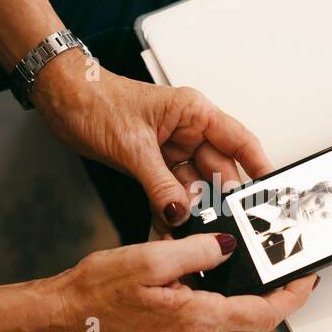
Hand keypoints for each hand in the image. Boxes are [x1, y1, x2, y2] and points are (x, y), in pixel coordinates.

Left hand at [32, 50, 270, 228]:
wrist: (60, 99)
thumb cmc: (95, 100)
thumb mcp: (132, 145)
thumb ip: (159, 184)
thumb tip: (181, 211)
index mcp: (193, 112)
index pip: (239, 141)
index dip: (259, 167)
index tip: (271, 192)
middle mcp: (187, 131)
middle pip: (218, 171)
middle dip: (219, 200)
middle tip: (221, 226)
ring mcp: (171, 150)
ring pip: (194, 186)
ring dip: (192, 210)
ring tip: (191, 231)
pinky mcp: (153, 165)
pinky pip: (171, 193)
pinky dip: (170, 210)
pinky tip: (169, 227)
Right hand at [52, 233, 316, 331]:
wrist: (69, 313)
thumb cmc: (99, 291)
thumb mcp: (151, 258)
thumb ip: (196, 250)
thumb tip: (227, 245)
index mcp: (197, 317)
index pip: (263, 314)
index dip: (292, 297)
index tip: (306, 278)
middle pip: (256, 320)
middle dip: (280, 296)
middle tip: (292, 269)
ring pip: (237, 321)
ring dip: (255, 298)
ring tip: (264, 269)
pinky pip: (216, 319)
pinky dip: (231, 299)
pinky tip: (223, 276)